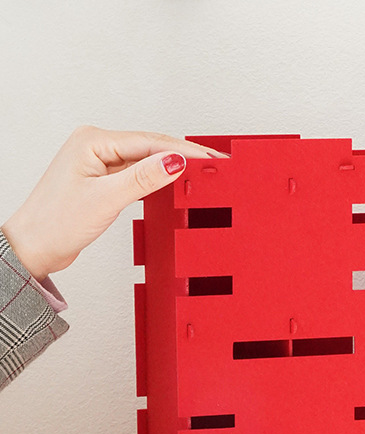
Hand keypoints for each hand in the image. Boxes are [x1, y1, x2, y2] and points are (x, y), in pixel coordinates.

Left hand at [1, 126, 225, 281]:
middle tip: (216, 163)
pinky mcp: (104, 180)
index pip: (150, 141)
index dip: (185, 150)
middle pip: (152, 146)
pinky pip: (139, 173)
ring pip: (147, 159)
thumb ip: (143, 178)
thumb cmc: (55, 223)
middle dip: (185, 154)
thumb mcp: (106, 199)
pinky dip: (159, 178)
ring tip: (203, 171)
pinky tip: (175, 182)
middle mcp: (96, 146)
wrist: (35, 247)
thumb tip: (174, 161)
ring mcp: (100, 163)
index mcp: (92, 141)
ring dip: (174, 165)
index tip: (211, 159)